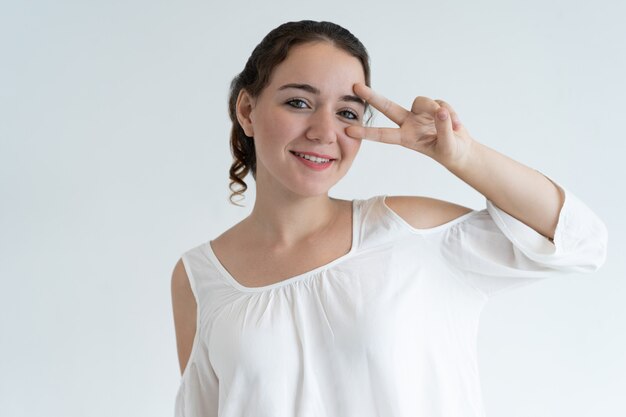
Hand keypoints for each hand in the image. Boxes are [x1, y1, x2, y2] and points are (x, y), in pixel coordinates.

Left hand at [346, 83, 474, 168]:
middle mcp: (409, 123)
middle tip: (355, 87)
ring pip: (422, 101)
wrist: (461, 149)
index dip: (366, 132)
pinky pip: (440, 103)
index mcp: (406, 137)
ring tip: (453, 125)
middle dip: (372, 97)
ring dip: (437, 109)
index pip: (383, 134)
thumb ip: (444, 128)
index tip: (349, 131)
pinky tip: (457, 125)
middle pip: (387, 107)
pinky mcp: (433, 106)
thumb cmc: (450, 151)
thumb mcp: (447, 145)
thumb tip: (440, 111)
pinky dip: (452, 114)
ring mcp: (420, 114)